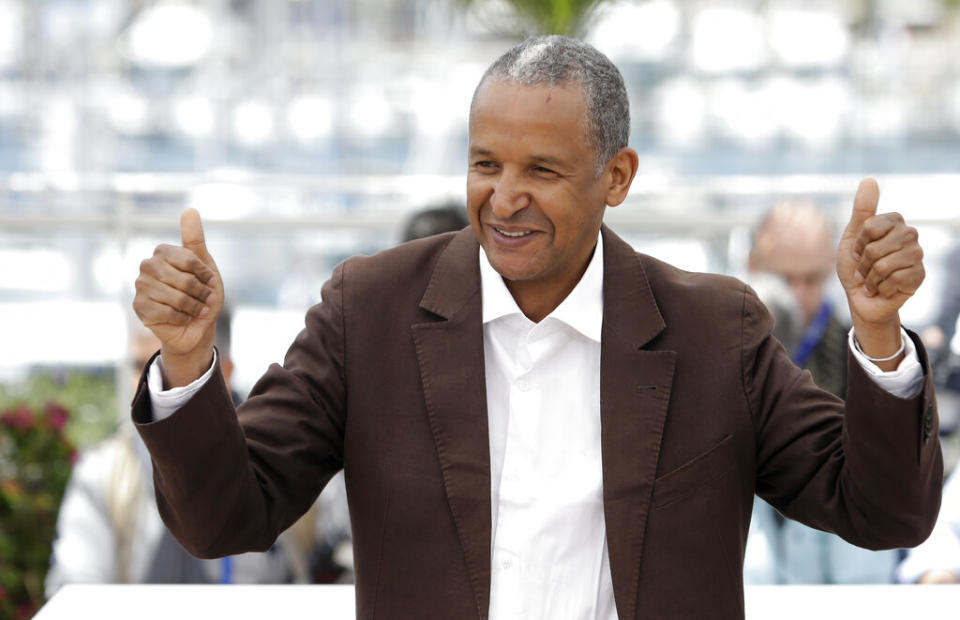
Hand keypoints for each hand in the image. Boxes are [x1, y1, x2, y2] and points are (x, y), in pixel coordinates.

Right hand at [132, 209, 223, 385]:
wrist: (196, 326)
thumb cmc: (201, 293)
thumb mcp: (205, 266)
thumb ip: (195, 239)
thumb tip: (190, 210)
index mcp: (163, 252)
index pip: (190, 259)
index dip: (205, 274)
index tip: (211, 282)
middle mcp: (147, 266)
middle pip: (184, 279)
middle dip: (201, 293)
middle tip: (207, 299)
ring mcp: (141, 286)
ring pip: (177, 297)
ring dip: (194, 307)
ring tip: (197, 309)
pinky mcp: (139, 307)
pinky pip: (167, 312)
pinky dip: (183, 317)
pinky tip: (183, 318)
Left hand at [836, 178, 923, 365]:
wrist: (862, 298)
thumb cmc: (856, 267)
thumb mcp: (852, 238)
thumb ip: (861, 210)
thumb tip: (869, 180)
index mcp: (893, 222)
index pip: (870, 226)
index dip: (858, 243)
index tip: (858, 251)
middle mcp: (909, 234)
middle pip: (875, 248)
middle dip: (863, 264)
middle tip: (865, 269)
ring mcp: (917, 255)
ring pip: (883, 265)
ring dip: (870, 278)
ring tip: (873, 280)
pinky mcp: (919, 275)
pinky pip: (893, 280)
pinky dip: (881, 288)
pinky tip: (884, 289)